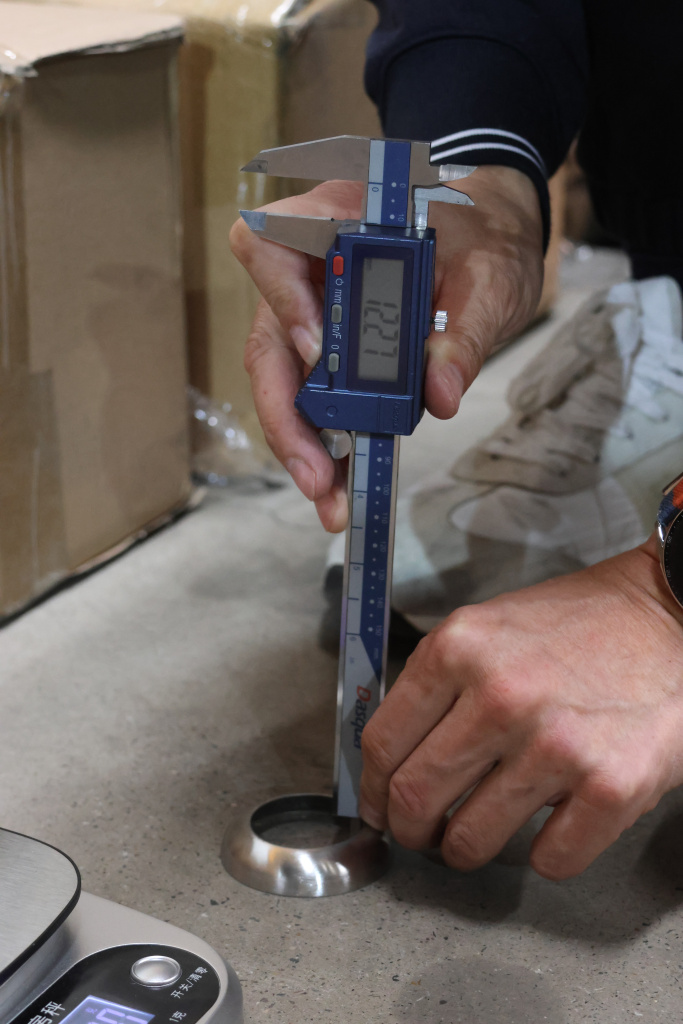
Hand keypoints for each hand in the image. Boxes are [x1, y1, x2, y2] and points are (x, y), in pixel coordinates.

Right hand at [230, 167, 542, 530]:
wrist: (491, 234)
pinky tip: (339, 479)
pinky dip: (323, 440)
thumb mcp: (486, 279)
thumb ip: (463, 332)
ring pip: (282, 380)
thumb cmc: (482, 237)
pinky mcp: (329, 347)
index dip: (284, 301)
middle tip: (316, 475)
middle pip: (267, 341)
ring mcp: (312, 312)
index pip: (270, 246)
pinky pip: (312, 395)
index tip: (319, 351)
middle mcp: (307, 268)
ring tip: (329, 495)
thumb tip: (441, 394)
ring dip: (300, 441)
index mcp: (336, 219)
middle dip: (286, 415)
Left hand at [359, 537, 682, 879]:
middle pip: (415, 798)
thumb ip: (438, 683)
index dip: (372, 789)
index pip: (383, 743)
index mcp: (459, 649)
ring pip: (471, 840)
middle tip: (420, 835)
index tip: (378, 807)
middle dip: (409, 831)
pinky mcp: (611, 785)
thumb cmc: (578, 625)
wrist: (668, 616)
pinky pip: (550, 860)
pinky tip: (550, 829)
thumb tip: (395, 755)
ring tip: (476, 838)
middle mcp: (500, 695)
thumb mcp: (488, 628)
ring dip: (465, 850)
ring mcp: (555, 744)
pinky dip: (543, 857)